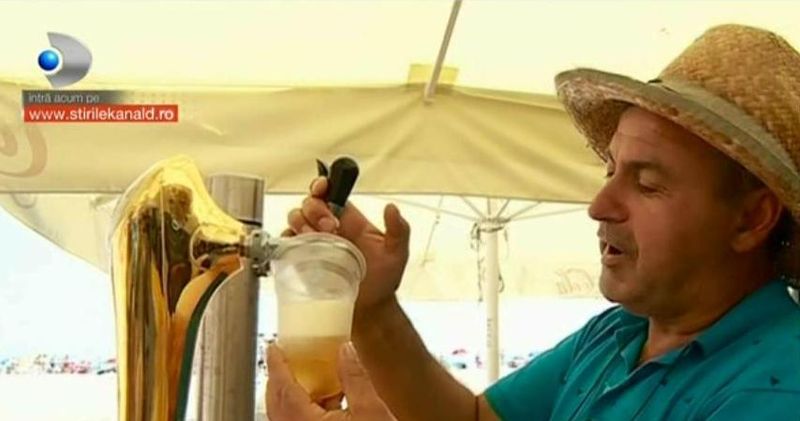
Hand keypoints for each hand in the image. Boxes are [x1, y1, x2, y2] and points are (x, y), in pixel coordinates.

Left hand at [266, 342, 396, 420]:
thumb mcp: (371, 412)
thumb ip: (355, 378)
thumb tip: (345, 352)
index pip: (282, 388)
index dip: (277, 365)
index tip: (273, 347)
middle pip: (277, 404)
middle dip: (280, 379)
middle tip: (287, 359)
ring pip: (286, 417)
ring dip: (292, 395)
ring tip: (309, 378)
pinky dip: (305, 410)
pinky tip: (327, 403)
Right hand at [286, 177, 410, 311]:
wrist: (370, 309)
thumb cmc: (383, 280)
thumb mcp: (397, 253)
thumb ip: (399, 230)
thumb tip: (392, 208)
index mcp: (350, 219)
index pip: (331, 193)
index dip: (322, 185)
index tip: (323, 188)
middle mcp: (330, 227)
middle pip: (310, 203)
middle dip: (315, 209)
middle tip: (330, 226)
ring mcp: (315, 242)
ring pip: (295, 218)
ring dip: (302, 223)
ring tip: (316, 237)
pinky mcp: (303, 258)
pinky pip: (287, 243)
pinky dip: (289, 241)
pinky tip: (301, 248)